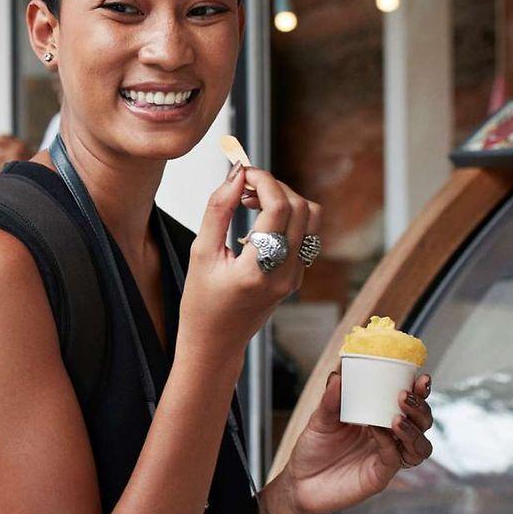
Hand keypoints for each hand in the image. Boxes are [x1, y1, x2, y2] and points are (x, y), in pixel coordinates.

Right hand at [177, 164, 321, 349]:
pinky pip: (306, 235)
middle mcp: (285, 273)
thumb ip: (219, 209)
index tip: (242, 171)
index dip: (263, 180)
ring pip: (311, 219)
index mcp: (258, 269)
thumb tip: (236, 174)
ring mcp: (295, 276)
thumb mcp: (201, 253)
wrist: (215, 342)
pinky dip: (287, 217)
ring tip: (253, 201)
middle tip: (244, 185)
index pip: (278, 207)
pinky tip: (259, 222)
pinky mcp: (297, 277)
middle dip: (274, 186)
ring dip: (286, 199)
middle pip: (301, 207)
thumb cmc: (201, 302)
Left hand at [276, 370, 434, 513]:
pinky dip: (389, 444)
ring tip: (397, 417)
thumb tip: (337, 375)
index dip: (420, 392)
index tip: (420, 378)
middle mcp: (389, 439)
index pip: (409, 405)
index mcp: (380, 419)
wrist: (299, 482)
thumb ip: (330, 399)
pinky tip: (378, 431)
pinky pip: (395, 459)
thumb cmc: (314, 449)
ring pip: (419, 446)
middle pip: (422, 424)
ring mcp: (387, 458)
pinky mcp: (380, 476)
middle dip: (420, 409)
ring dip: (413, 430)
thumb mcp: (320, 419)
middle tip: (404, 396)